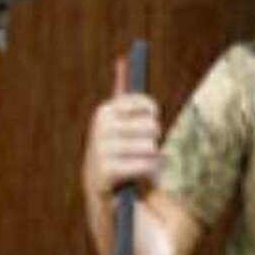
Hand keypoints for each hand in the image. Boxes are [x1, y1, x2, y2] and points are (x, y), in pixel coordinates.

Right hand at [83, 54, 160, 199]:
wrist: (103, 196)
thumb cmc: (119, 152)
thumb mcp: (119, 121)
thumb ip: (122, 92)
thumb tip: (122, 59)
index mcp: (105, 111)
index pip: (147, 105)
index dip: (153, 117)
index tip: (148, 124)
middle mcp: (100, 127)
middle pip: (152, 126)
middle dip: (154, 141)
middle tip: (141, 151)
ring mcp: (101, 149)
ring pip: (151, 147)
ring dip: (152, 160)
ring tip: (138, 165)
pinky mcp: (106, 171)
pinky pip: (146, 165)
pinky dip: (149, 173)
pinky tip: (138, 179)